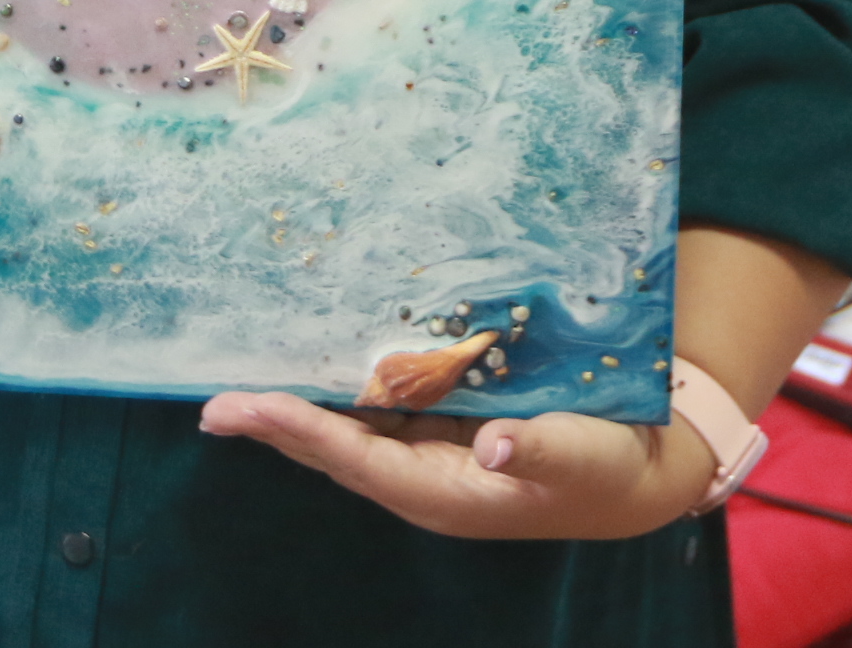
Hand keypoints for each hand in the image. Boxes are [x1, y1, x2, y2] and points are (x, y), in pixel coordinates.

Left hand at [195, 393, 714, 541]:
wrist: (638, 473)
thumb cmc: (608, 468)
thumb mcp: (583, 457)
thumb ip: (539, 448)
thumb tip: (492, 444)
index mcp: (445, 494)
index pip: (356, 460)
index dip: (301, 431)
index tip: (246, 409)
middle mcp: (423, 478)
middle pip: (334, 448)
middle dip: (276, 424)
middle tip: (214, 402)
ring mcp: (429, 454)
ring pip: (349, 429)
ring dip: (298, 405)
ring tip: (240, 383)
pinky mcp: (442, 429)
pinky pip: (380, 408)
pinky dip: (342, 386)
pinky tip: (316, 358)